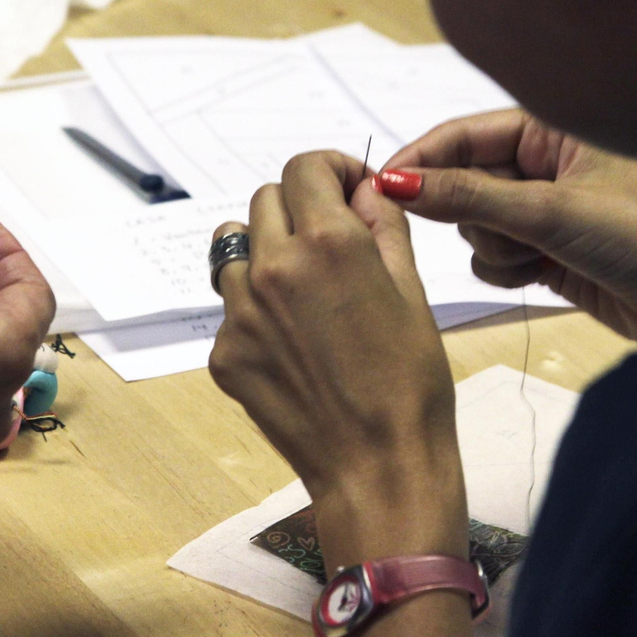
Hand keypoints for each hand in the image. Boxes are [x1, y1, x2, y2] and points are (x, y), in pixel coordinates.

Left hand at [209, 152, 466, 567]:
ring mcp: (240, 312)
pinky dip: (256, 307)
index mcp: (329, 243)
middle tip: (332, 240)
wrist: (378, 468)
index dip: (331, 171)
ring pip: (235, 247)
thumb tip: (366, 190)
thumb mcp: (412, 292)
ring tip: (305, 289)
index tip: (348, 190)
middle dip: (301, 207)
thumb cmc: (410, 386)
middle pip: (266, 200)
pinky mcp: (224, 351)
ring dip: (268, 251)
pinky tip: (294, 340)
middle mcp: (275, 268)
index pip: (304, 168)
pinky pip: (230, 305)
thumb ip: (384, 227)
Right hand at [379, 110, 636, 346]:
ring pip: (474, 226)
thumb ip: (469, 197)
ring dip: (493, 248)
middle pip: (464, 182)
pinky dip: (503, 271)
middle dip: (474, 215)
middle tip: (504, 233)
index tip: (382, 188)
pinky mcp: (545, 253)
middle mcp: (546, 166)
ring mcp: (544, 212)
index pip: (465, 134)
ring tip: (535, 258)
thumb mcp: (550, 213)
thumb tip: (397, 183)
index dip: (422, 158)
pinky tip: (538, 277)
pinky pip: (491, 257)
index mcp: (553, 130)